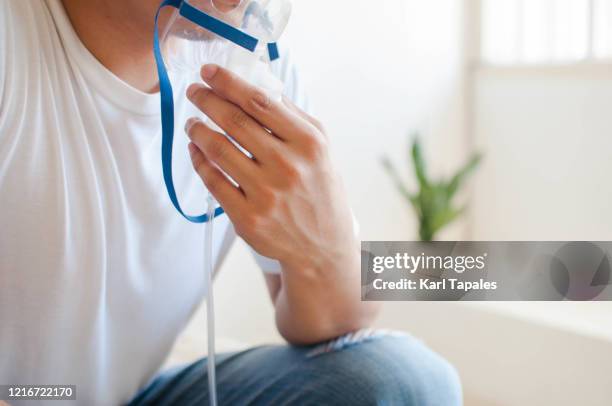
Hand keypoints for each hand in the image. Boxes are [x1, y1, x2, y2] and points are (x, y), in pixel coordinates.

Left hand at [185, 64, 376, 343]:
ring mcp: (266, 195)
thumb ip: (292, 117)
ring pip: (218, 150)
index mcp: (307, 143)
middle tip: (193, 92)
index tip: (209, 72)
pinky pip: (213, 182)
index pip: (259, 102)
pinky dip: (199, 160)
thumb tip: (255, 86)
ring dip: (197, 130)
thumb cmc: (318, 188)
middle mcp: (287, 167)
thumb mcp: (319, 148)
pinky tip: (196, 150)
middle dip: (206, 101)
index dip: (228, 83)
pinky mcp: (248, 218)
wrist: (323, 244)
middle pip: (234, 122)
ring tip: (192, 122)